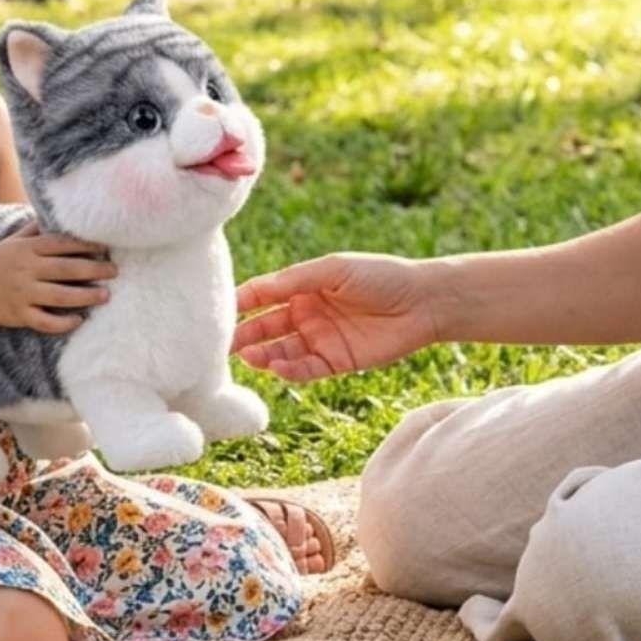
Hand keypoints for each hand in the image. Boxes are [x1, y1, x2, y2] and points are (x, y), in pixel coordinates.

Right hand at [0, 226, 115, 333]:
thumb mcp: (14, 241)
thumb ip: (36, 230)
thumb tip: (59, 212)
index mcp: (27, 249)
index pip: (61, 244)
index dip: (86, 245)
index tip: (106, 247)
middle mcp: (26, 270)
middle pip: (65, 270)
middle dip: (93, 270)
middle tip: (115, 271)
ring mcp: (22, 294)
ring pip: (59, 297)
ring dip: (85, 296)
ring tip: (106, 295)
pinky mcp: (19, 315)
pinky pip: (44, 322)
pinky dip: (62, 323)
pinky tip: (79, 320)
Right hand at [232, 252, 444, 381]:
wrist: (424, 302)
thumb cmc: (380, 275)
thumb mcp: (333, 269)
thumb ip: (294, 280)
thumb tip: (254, 290)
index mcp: (303, 286)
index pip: (262, 295)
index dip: (240, 303)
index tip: (216, 312)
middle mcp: (306, 313)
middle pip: (266, 326)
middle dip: (244, 334)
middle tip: (222, 345)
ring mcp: (320, 339)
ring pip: (282, 351)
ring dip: (264, 355)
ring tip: (249, 357)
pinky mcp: (337, 362)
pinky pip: (306, 369)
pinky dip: (290, 371)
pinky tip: (277, 368)